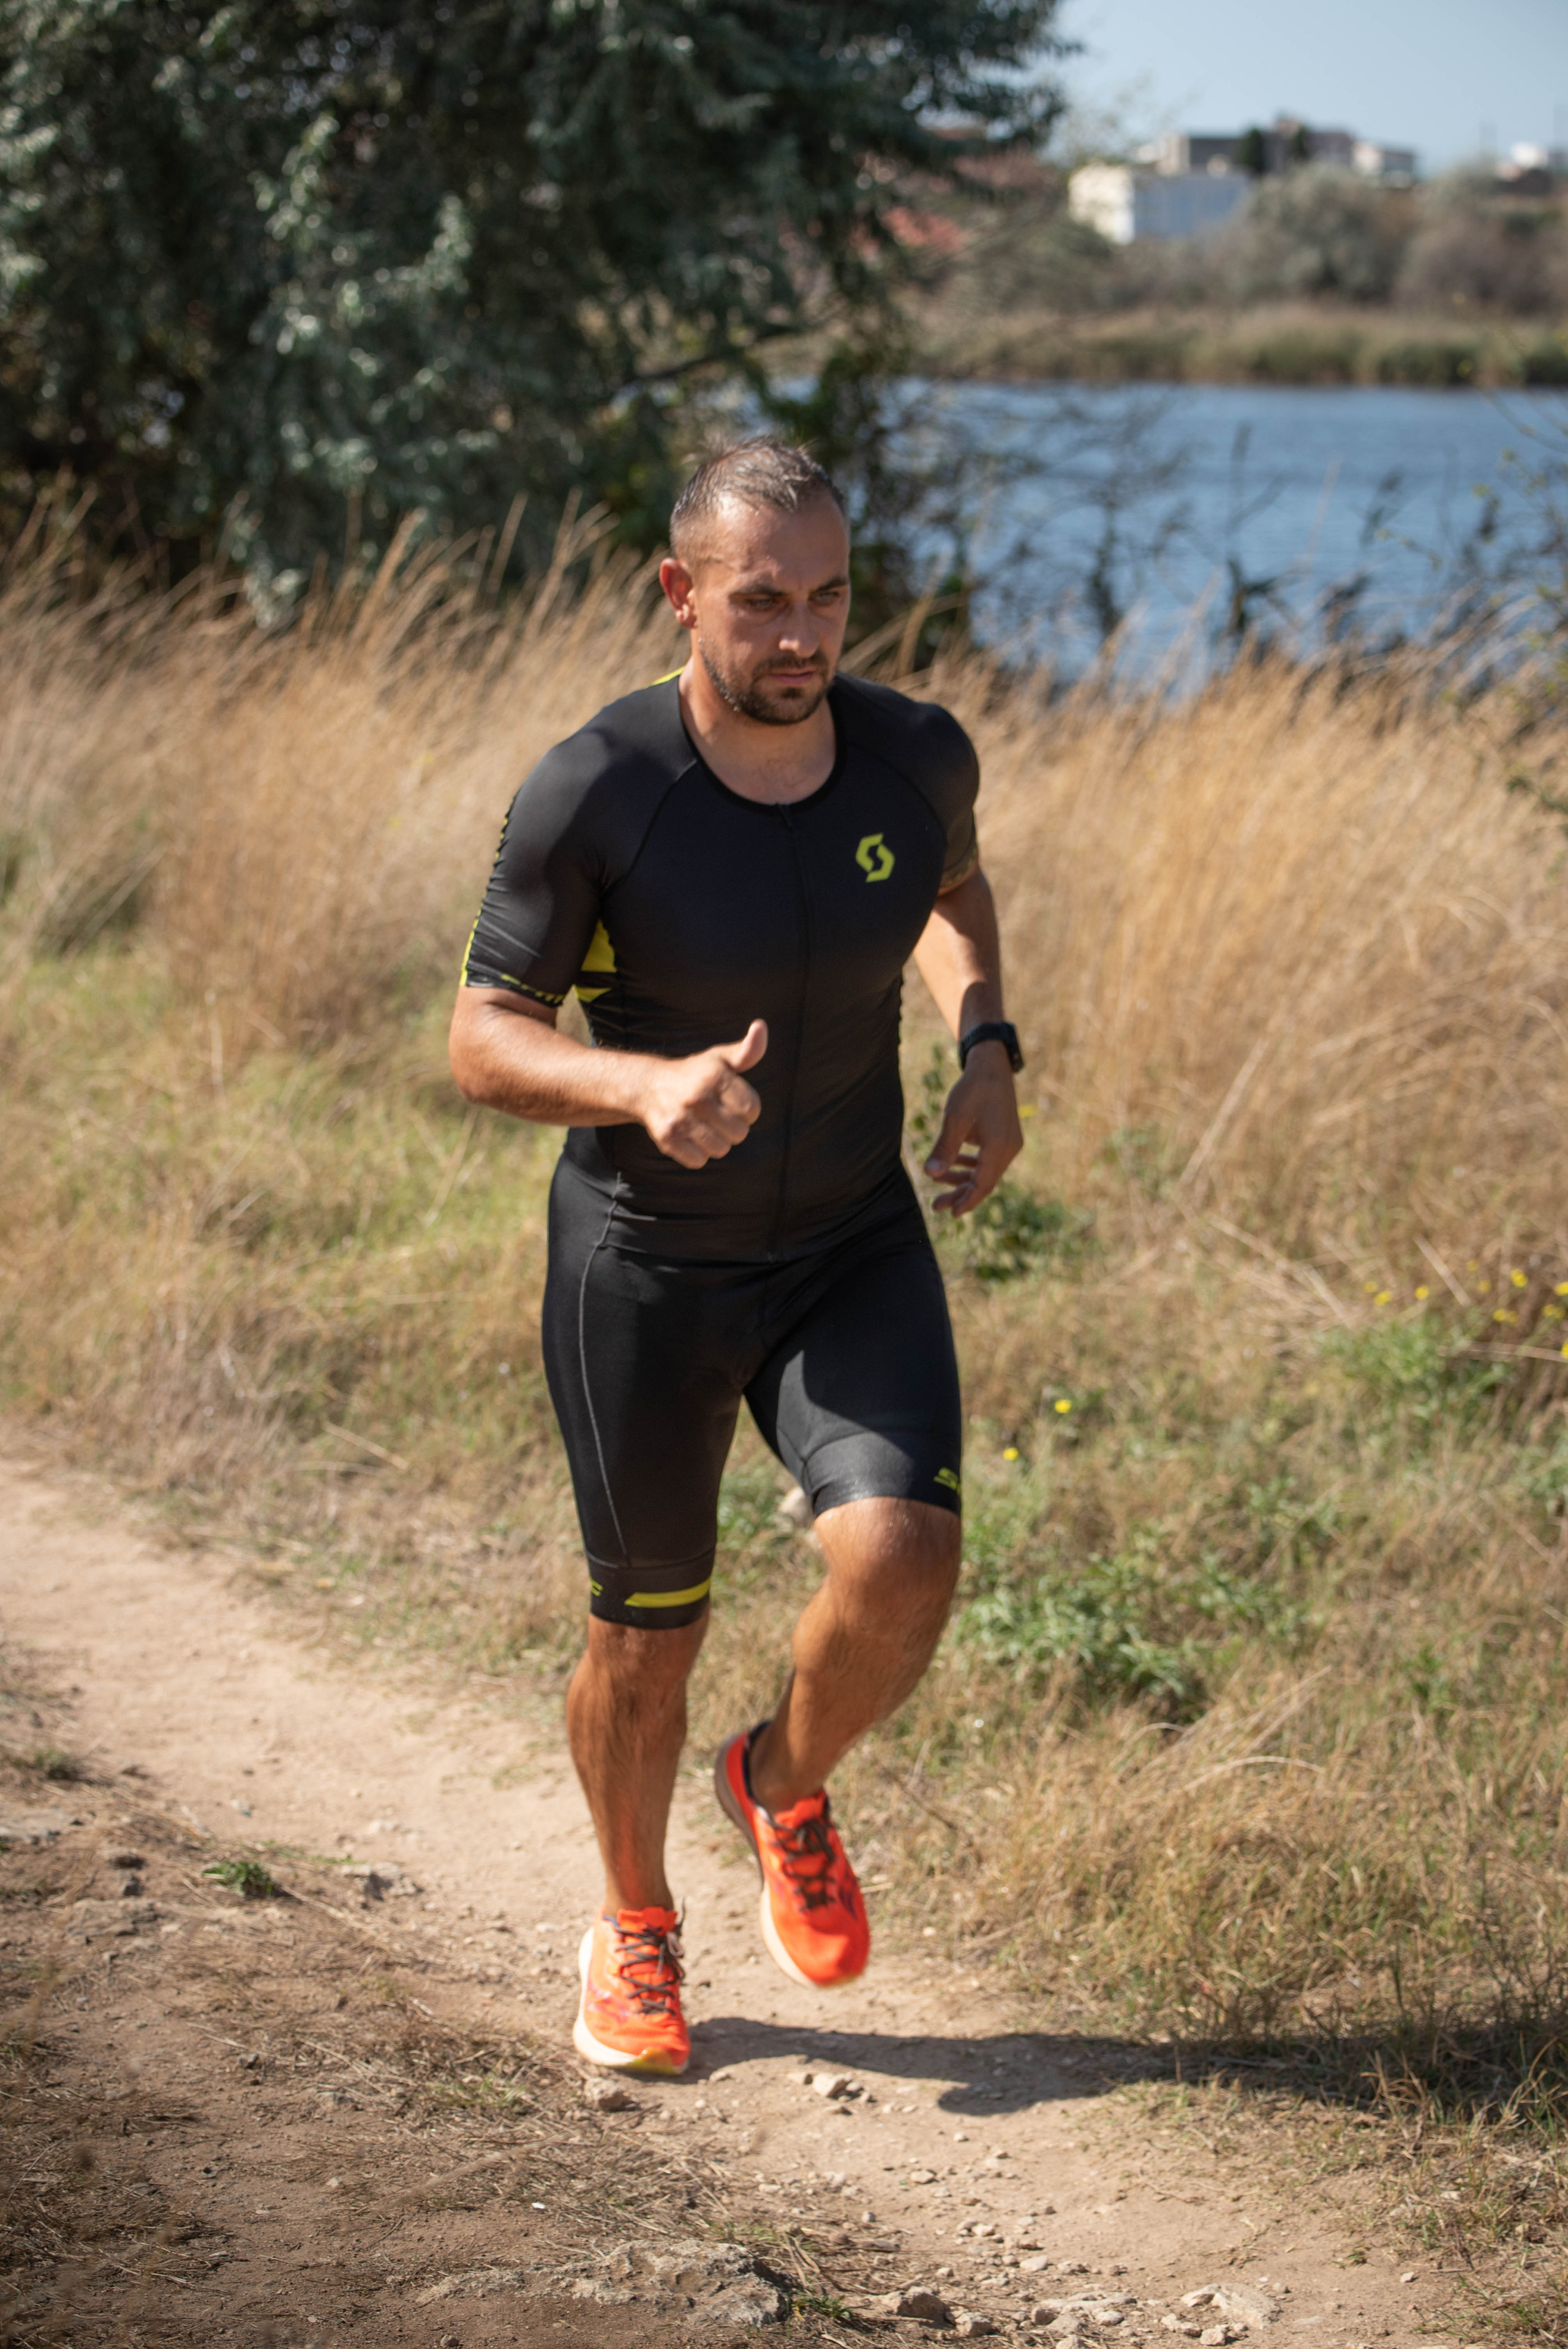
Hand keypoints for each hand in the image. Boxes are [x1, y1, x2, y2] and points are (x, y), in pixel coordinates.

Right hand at [637, 1020, 767, 1168]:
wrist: (648, 1086)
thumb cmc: (694, 1073)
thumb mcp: (721, 1059)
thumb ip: (747, 1050)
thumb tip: (760, 1027)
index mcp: (714, 1076)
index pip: (752, 1109)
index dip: (748, 1110)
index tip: (734, 1103)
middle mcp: (696, 1096)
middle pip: (739, 1133)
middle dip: (733, 1128)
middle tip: (718, 1116)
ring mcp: (680, 1118)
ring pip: (721, 1149)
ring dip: (717, 1142)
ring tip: (704, 1126)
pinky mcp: (667, 1138)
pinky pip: (699, 1161)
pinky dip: (697, 1154)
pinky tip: (690, 1137)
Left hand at [923, 1043, 1022, 1215]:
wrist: (992, 1065)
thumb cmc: (973, 1089)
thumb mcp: (955, 1119)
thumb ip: (944, 1148)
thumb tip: (930, 1174)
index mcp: (1000, 1148)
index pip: (983, 1185)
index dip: (966, 1201)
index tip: (949, 1213)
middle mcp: (1009, 1149)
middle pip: (984, 1182)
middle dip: (960, 1195)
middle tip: (936, 1206)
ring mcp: (1009, 1143)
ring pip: (985, 1172)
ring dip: (963, 1180)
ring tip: (939, 1185)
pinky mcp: (1005, 1137)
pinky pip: (988, 1160)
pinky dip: (971, 1165)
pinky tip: (954, 1164)